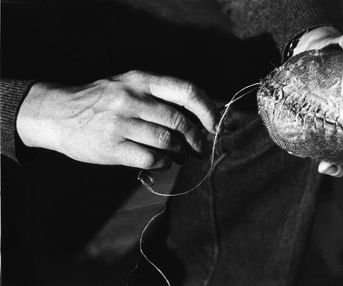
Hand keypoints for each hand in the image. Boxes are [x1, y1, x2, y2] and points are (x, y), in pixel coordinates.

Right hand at [17, 70, 219, 168]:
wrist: (57, 114)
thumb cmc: (102, 101)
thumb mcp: (129, 85)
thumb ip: (161, 95)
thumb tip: (201, 114)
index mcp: (140, 80)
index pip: (186, 91)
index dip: (207, 109)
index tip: (215, 124)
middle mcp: (131, 99)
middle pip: (179, 120)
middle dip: (197, 138)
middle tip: (200, 148)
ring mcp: (120, 123)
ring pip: (167, 141)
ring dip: (180, 152)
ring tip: (179, 155)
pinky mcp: (111, 147)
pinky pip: (151, 158)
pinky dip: (164, 162)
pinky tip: (162, 161)